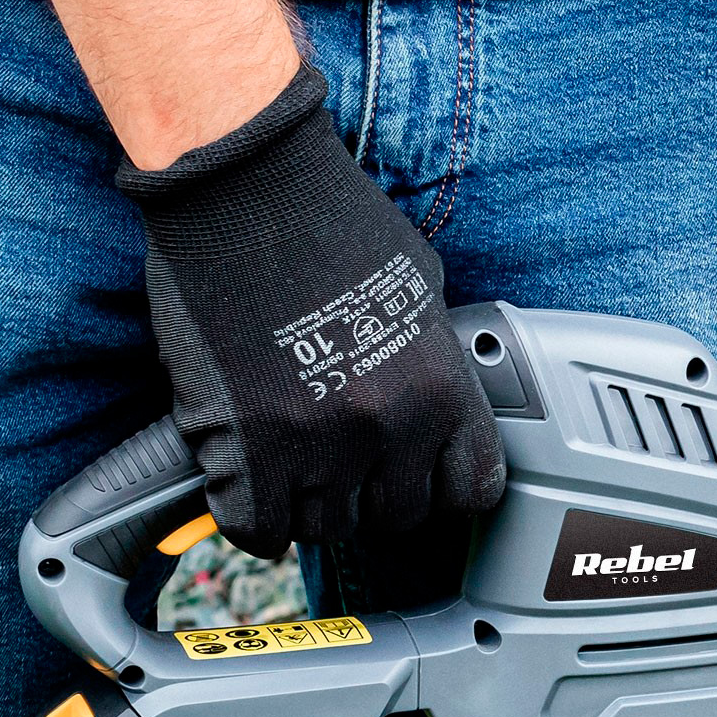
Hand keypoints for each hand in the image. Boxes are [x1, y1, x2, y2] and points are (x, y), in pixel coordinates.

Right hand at [118, 64, 505, 557]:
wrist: (246, 187)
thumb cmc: (330, 220)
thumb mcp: (421, 292)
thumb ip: (432, 362)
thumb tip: (432, 407)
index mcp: (444, 387)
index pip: (472, 489)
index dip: (441, 487)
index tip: (418, 477)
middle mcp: (390, 425)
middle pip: (396, 516)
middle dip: (372, 495)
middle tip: (344, 465)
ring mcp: (317, 442)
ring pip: (325, 527)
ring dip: (309, 505)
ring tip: (293, 467)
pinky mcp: (244, 446)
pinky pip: (255, 529)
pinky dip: (253, 520)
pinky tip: (249, 491)